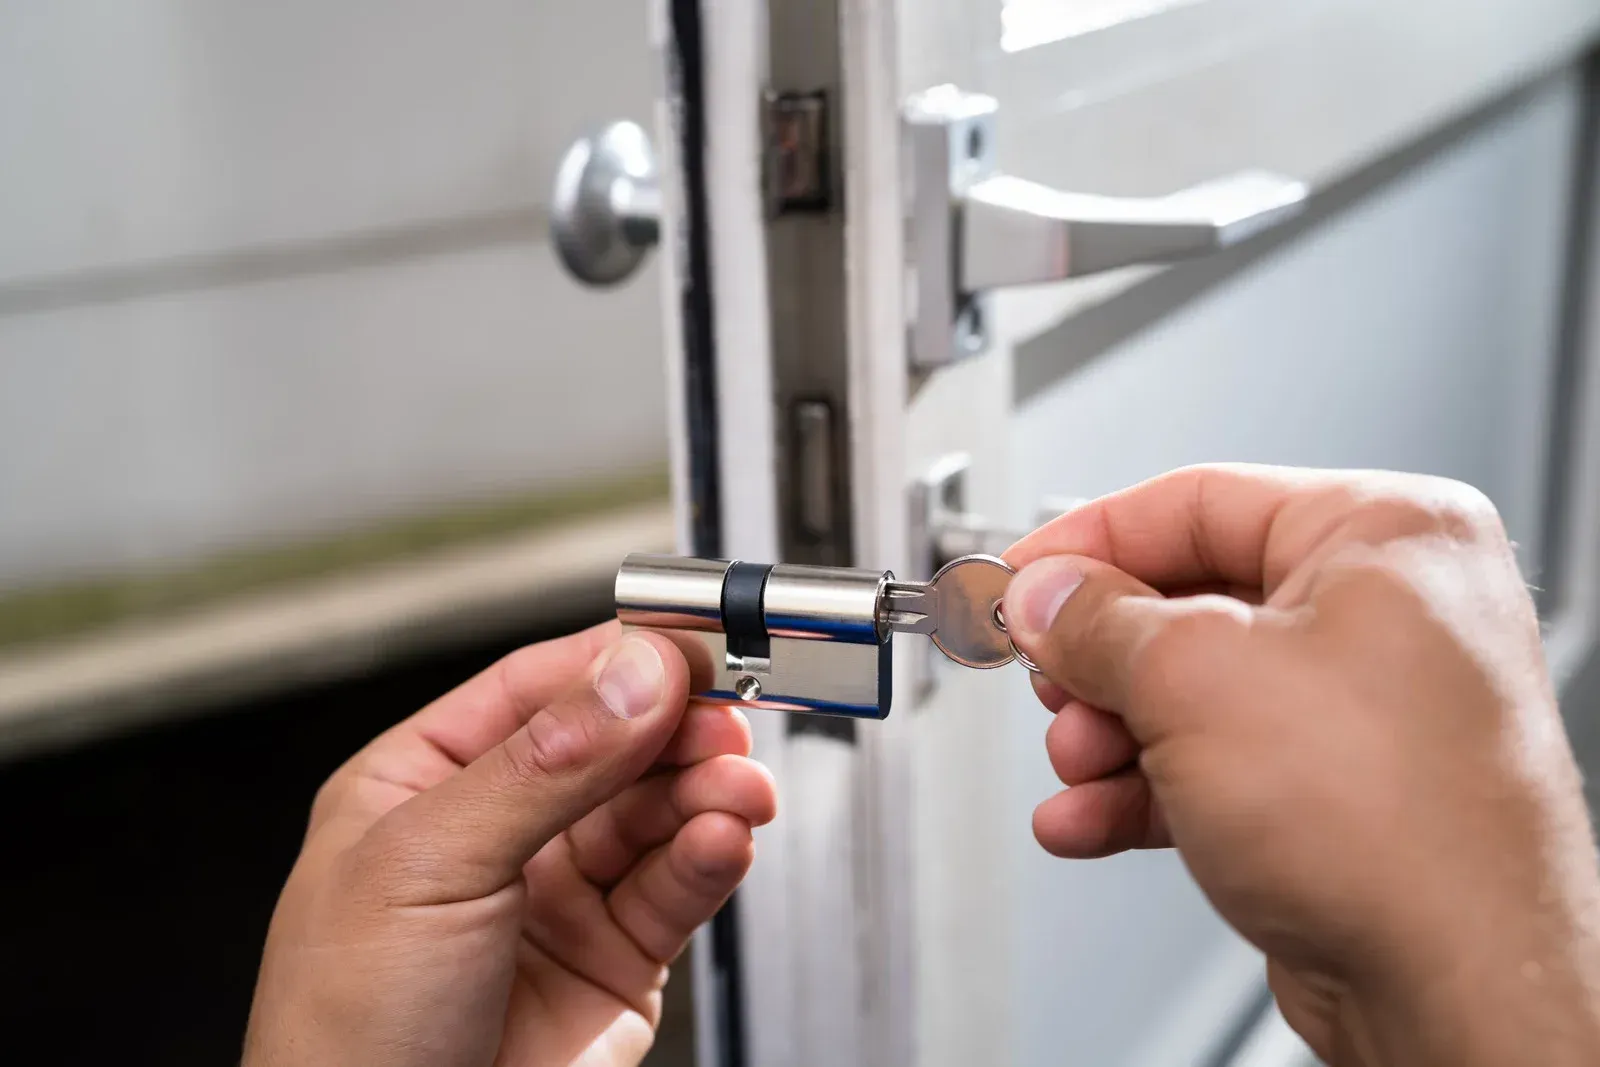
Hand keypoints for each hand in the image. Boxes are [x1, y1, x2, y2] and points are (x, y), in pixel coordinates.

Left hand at [242, 623, 776, 1066]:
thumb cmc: (344, 1038)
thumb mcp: (428, 867)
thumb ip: (543, 765)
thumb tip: (633, 675)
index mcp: (423, 785)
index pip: (537, 689)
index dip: (615, 662)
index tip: (685, 644)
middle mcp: (497, 832)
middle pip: (613, 744)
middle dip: (674, 727)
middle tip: (726, 715)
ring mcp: (558, 897)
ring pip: (657, 812)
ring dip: (706, 789)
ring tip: (736, 786)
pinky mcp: (614, 961)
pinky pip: (677, 887)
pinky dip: (711, 856)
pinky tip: (723, 838)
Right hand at [1002, 465, 1599, 1066]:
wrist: (1457, 987)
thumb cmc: (1395, 828)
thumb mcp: (1194, 681)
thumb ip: (1096, 621)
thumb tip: (1045, 596)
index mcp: (1386, 535)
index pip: (1197, 501)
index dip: (1088, 540)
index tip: (1022, 575)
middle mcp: (1389, 611)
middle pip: (1187, 602)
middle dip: (1099, 660)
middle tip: (1048, 680)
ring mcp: (1367, 706)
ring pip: (1193, 692)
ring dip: (1111, 735)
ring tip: (1077, 765)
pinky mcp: (1341, 790)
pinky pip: (1216, 763)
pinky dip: (1143, 790)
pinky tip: (1089, 817)